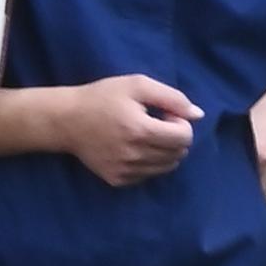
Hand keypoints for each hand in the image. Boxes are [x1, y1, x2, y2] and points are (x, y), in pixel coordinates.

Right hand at [27, 76, 203, 186]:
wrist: (66, 120)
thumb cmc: (103, 98)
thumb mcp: (137, 85)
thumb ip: (172, 98)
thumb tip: (198, 115)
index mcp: (141, 130)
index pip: (184, 137)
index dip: (180, 122)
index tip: (163, 113)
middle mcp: (135, 155)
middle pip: (178, 153)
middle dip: (174, 136)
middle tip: (155, 122)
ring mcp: (126, 171)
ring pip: (166, 167)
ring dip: (165, 150)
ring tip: (145, 134)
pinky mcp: (117, 180)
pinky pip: (148, 175)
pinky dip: (149, 162)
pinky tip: (133, 147)